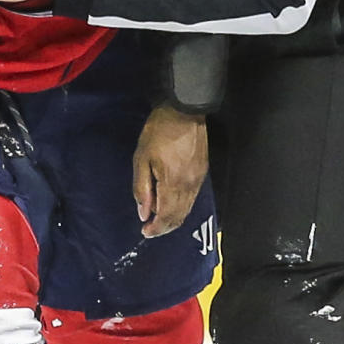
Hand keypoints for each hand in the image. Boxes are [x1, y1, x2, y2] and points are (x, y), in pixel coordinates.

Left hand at [132, 104, 208, 238]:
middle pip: (179, 217)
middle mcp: (189, 186)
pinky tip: (171, 205)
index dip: (156, 228)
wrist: (184, 112)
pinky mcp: (202, 173)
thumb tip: (143, 213)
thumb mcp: (141, 159)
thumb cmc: (158, 133)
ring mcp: (198, 180)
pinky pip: (192, 199)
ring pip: (187, 210)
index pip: (166, 216)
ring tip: (158, 220)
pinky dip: (181, 208)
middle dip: (164, 227)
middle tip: (150, 230)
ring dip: (173, 219)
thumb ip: (142, 189)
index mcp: (173, 183)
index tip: (145, 232)